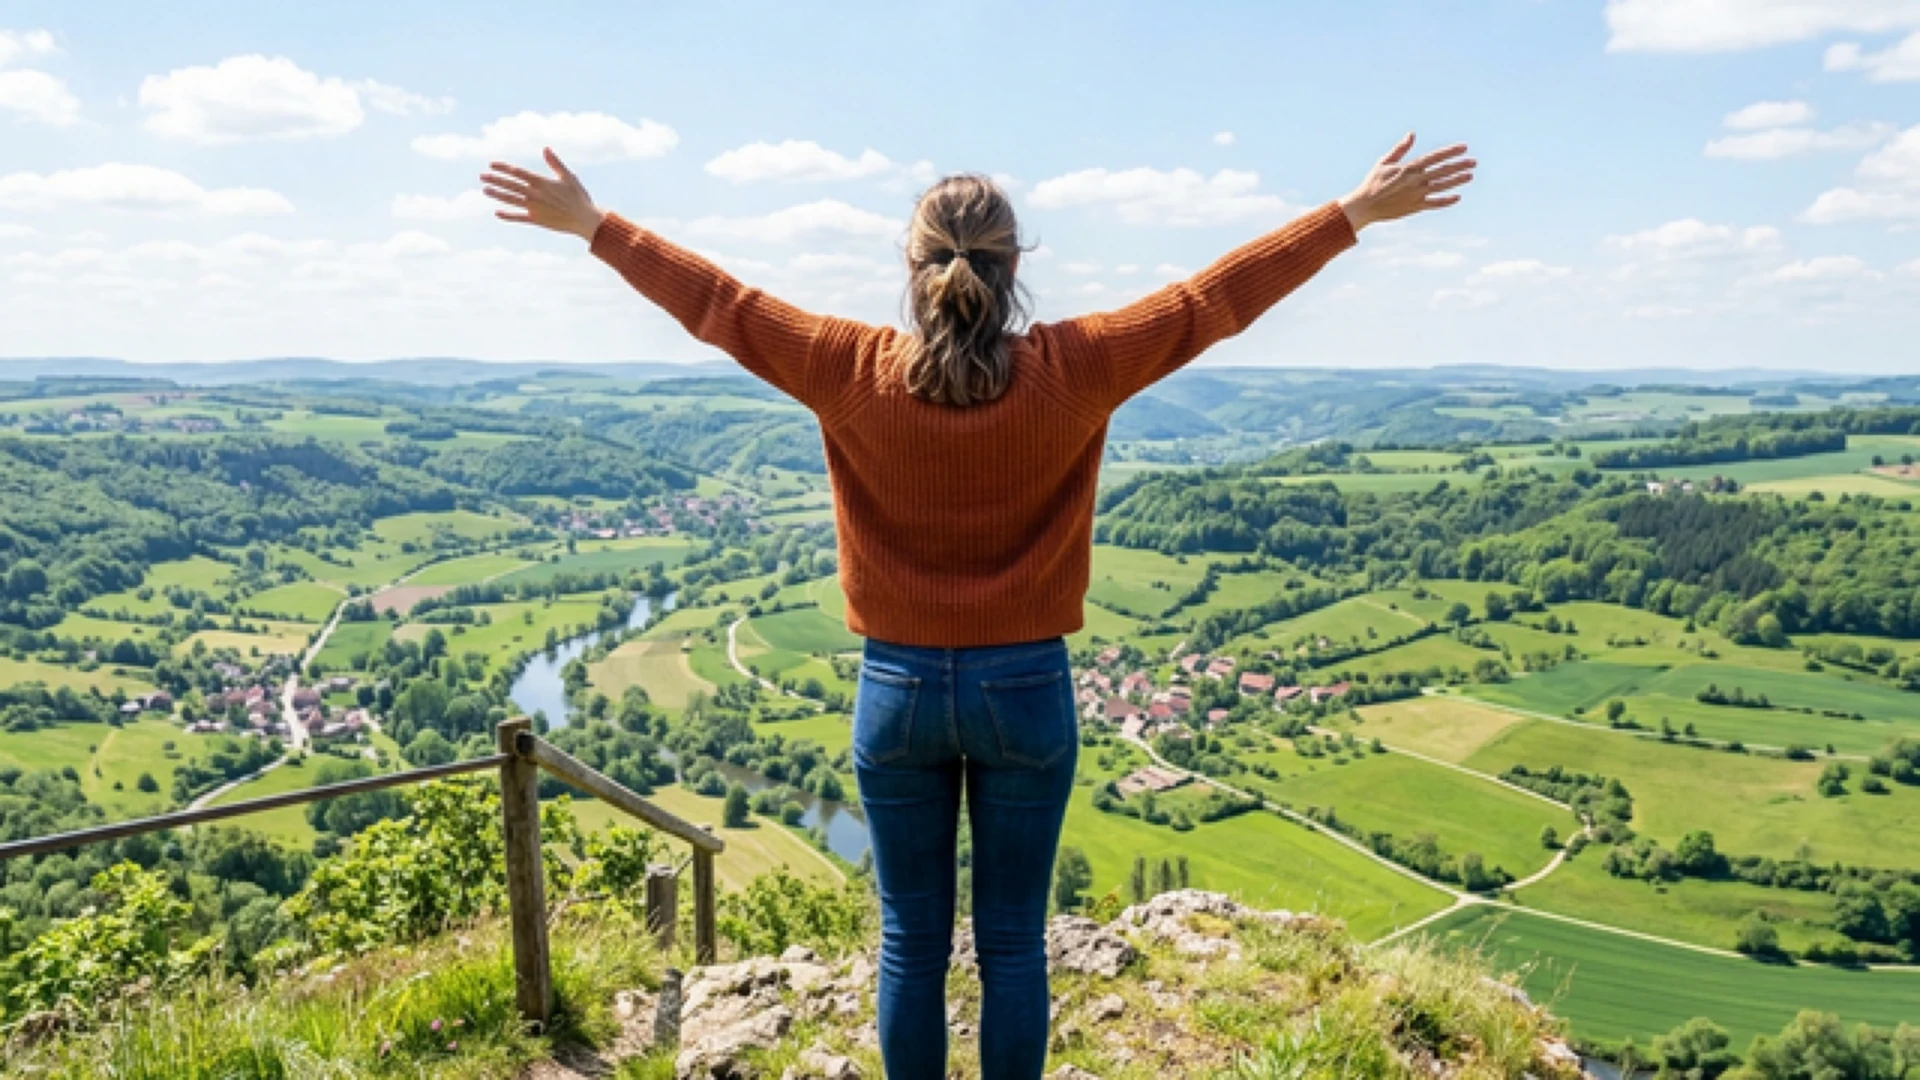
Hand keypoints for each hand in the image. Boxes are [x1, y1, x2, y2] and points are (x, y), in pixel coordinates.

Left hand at [482, 148, 605, 240]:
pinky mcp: (537, 220)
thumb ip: (555, 163)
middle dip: (495, 179)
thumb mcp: (568, 176)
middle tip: (482, 176)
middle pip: (510, 185)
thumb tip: (545, 148)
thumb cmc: (579, 197)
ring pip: (511, 199)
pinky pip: (519, 217)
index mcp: (541, 182)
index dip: (503, 167)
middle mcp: (535, 194)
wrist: (585, 219)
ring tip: (485, 190)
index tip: (491, 164)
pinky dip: (508, 215)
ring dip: (497, 194)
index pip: (517, 172)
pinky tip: (497, 213)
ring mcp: (534, 208)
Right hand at [1339, 134, 1474, 231]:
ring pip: (1442, 186)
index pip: (1435, 157)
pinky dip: (1446, 201)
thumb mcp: (1384, 162)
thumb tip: (1412, 134)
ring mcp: (1417, 195)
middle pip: (1443, 171)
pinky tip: (1457, 197)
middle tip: (1474, 162)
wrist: (1364, 206)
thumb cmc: (1372, 182)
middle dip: (1460, 165)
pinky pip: (1434, 204)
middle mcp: (1416, 181)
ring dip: (1457, 180)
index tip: (1464, 147)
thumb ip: (1400, 149)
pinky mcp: (1415, 207)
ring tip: (1470, 175)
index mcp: (1409, 168)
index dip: (1451, 152)